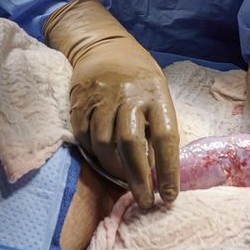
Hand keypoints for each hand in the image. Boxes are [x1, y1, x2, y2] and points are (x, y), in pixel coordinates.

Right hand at [43, 0, 179, 208]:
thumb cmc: (139, 78)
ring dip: (114, 169)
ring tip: (124, 179)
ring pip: (104, 144)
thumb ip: (157, 125)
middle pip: (130, 144)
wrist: (104, 47)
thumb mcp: (158, 92)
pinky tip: (104, 157)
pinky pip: (85, 138)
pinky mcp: (79, 103)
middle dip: (138, 179)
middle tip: (144, 202)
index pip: (165, 136)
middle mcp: (128, 96)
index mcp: (154, 94)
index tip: (169, 196)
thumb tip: (159, 171)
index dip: (167, 169)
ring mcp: (101, 99)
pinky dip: (94, 154)